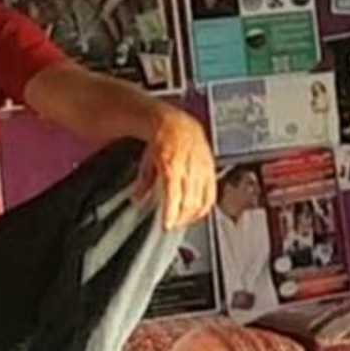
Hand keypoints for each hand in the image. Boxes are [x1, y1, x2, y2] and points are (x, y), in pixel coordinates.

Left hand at [135, 106, 215, 229]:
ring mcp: (203, 170)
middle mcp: (190, 169)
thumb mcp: (147, 160)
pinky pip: (211, 194)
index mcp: (172, 166)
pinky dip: (205, 207)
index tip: (166, 225)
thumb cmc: (163, 140)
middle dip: (181, 218)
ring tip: (183, 221)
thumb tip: (138, 199)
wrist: (179, 125)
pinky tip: (197, 212)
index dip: (172, 214)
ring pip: (202, 200)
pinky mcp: (211, 171)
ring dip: (192, 215)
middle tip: (172, 225)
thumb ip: (144, 182)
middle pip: (190, 202)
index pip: (175, 196)